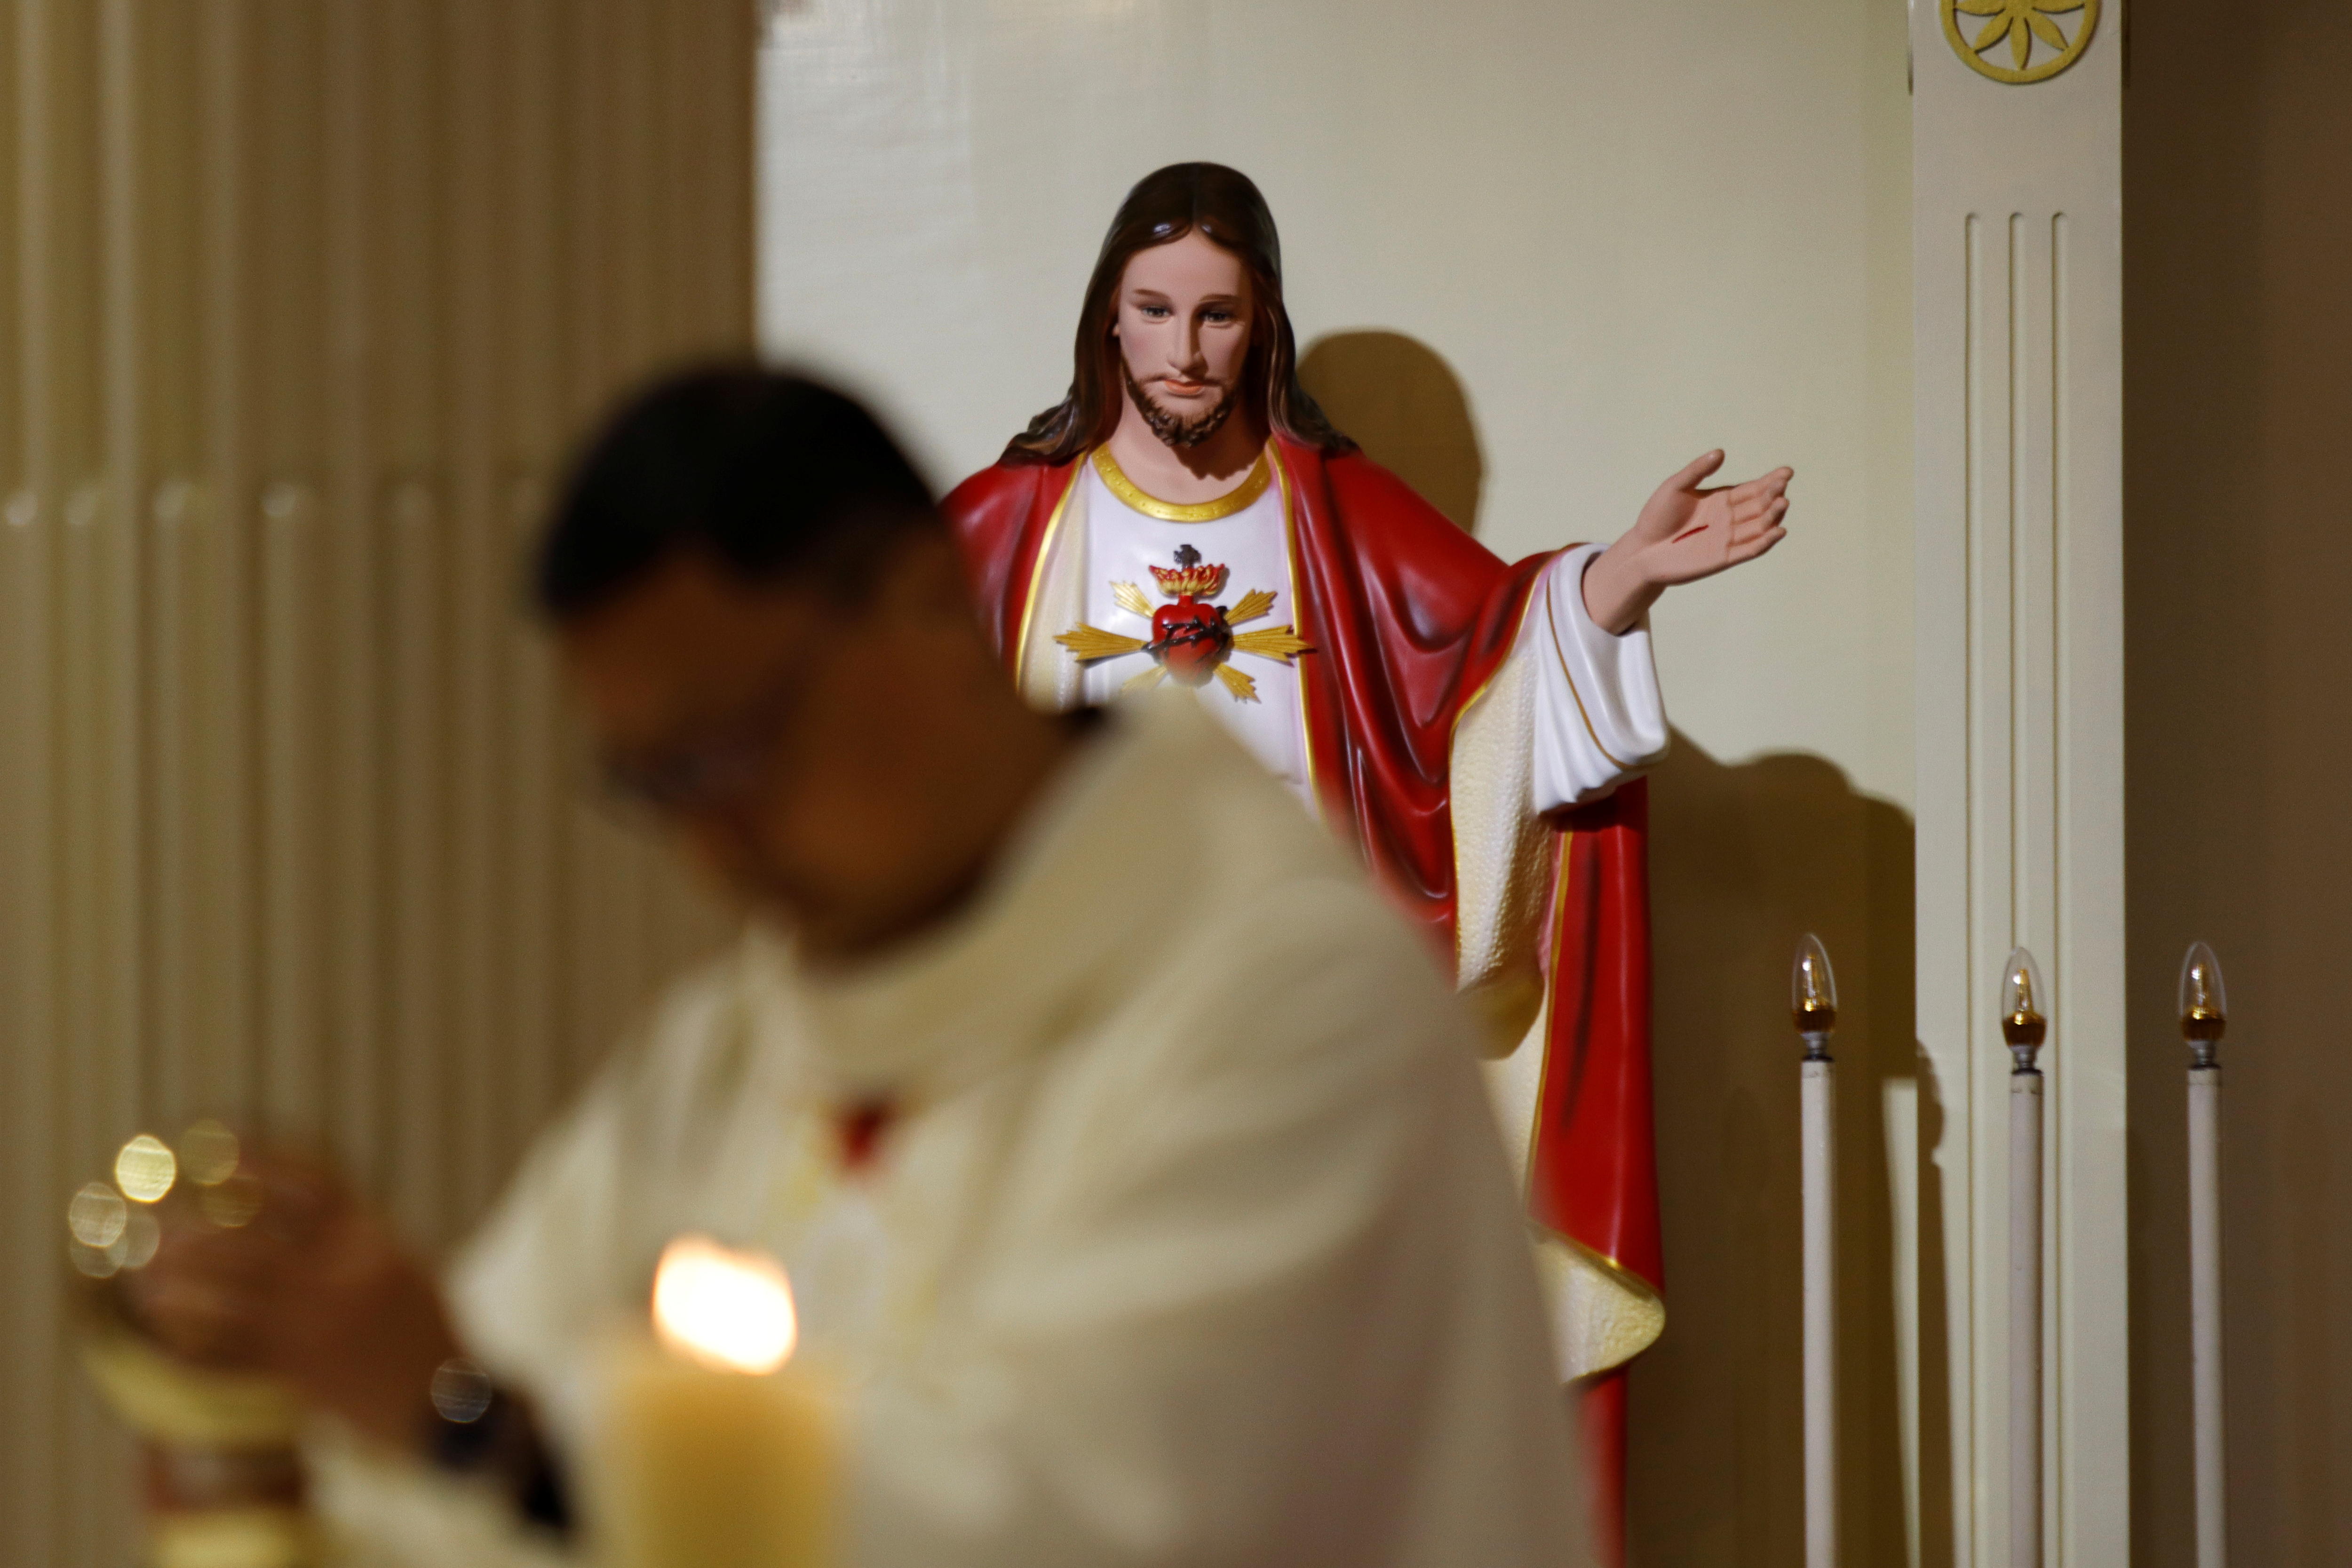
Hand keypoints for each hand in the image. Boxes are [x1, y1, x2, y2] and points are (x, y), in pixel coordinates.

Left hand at [121, 1144, 461, 1450]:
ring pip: (234, 1292)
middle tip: (157, 1221)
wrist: (444, 1405)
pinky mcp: (301, 1370)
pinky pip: (233, 1345)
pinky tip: (163, 1319)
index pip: (312, 1187)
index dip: (265, 1163)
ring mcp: (320, 1324)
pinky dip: (194, 1331)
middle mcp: (342, 1275)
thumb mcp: (402, 1266)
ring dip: (184, 1278)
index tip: (218, 1148)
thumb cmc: (422, 1331)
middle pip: (256, 1241)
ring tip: (146, 1266)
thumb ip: (355, 1238)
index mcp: (372, 1241)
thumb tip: (301, 1208)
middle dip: (199, 1231)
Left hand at [1581, 451, 1790, 633]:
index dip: (1770, 481)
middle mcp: (1730, 518)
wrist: (1641, 549)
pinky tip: (1779, 531)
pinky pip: (1749, 550)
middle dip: (1774, 495)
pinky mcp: (1723, 558)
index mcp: (1721, 499)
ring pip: (1760, 527)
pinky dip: (1765, 542)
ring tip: (1783, 503)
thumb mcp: (1675, 487)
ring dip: (1773, 517)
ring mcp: (1728, 538)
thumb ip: (1697, 471)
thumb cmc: (1656, 517)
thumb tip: (1720, 452)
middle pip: (1760, 506)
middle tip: (1783, 485)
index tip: (1786, 472)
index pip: (1753, 489)